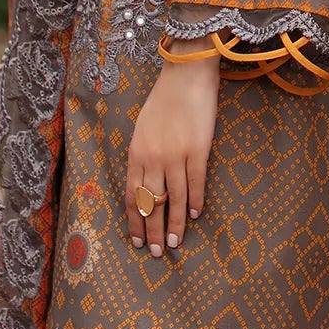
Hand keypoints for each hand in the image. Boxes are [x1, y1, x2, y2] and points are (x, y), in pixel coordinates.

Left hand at [126, 55, 219, 256]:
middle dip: (151, 231)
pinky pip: (195, 183)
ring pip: (173, 200)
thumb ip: (142, 155)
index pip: (131, 196)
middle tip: (155, 252)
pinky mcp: (197, 151)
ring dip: (173, 225)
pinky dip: (194, 202)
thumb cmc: (164, 100)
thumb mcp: (143, 129)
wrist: (185, 76)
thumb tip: (146, 181)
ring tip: (173, 244)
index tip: (136, 240)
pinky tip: (194, 216)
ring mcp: (175, 156)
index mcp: (135, 154)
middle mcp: (152, 159)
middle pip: (150, 204)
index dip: (134, 221)